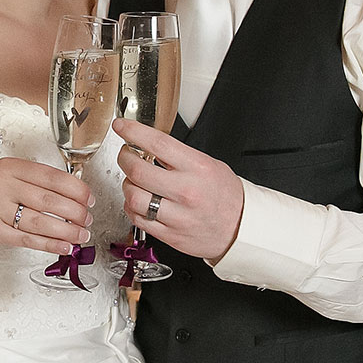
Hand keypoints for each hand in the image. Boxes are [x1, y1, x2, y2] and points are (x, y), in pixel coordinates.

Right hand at [0, 156, 92, 260]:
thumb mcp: (6, 179)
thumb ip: (34, 183)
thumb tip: (75, 196)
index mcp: (8, 167)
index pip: (50, 176)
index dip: (75, 188)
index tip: (89, 198)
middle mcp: (0, 185)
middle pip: (48, 200)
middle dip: (75, 212)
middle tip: (88, 219)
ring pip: (40, 222)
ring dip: (67, 231)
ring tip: (82, 235)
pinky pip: (28, 239)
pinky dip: (50, 244)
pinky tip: (65, 247)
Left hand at [113, 119, 245, 262]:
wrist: (241, 228)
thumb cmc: (226, 195)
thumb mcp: (209, 165)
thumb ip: (178, 156)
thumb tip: (147, 144)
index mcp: (197, 168)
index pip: (157, 143)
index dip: (133, 132)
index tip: (121, 127)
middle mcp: (186, 191)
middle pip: (138, 170)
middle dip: (124, 158)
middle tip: (126, 155)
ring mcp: (177, 216)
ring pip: (133, 197)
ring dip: (127, 185)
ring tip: (134, 181)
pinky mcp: (170, 235)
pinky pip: (138, 219)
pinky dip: (131, 207)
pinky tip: (138, 201)